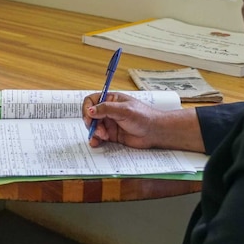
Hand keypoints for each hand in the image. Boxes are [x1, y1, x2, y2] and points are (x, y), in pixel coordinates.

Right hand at [84, 92, 206, 151]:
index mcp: (111, 100)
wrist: (155, 132)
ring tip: (103, 136)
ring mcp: (109, 123)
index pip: (91, 101)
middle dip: (91, 123)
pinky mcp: (112, 135)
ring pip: (93, 127)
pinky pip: (99, 137)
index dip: (87, 108)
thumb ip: (106, 109)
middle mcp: (108, 111)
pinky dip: (96, 140)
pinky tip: (96, 143)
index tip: (89, 117)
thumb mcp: (124, 110)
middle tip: (99, 130)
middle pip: (90, 115)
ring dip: (94, 132)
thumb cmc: (144, 117)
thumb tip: (90, 110)